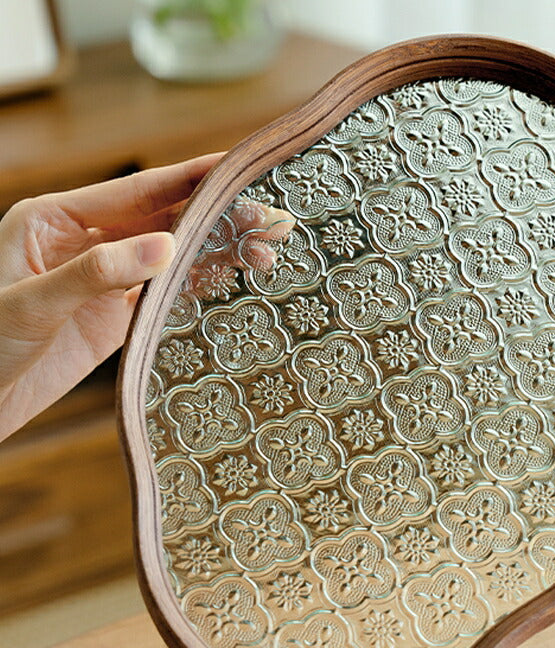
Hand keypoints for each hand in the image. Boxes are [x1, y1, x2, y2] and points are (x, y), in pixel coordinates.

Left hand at [0, 156, 292, 440]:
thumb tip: (166, 247)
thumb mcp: (31, 303)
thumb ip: (96, 274)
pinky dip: (197, 284)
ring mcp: (103, 280)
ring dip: (214, 251)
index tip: (232, 168)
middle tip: (266, 217)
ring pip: (169, 256)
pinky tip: (231, 276)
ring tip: (264, 249)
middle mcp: (83, 242)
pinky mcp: (114, 317)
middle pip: (161, 220)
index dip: (186, 179)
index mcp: (53, 220)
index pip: (134, 191)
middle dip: (215, 217)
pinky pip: (164, 292)